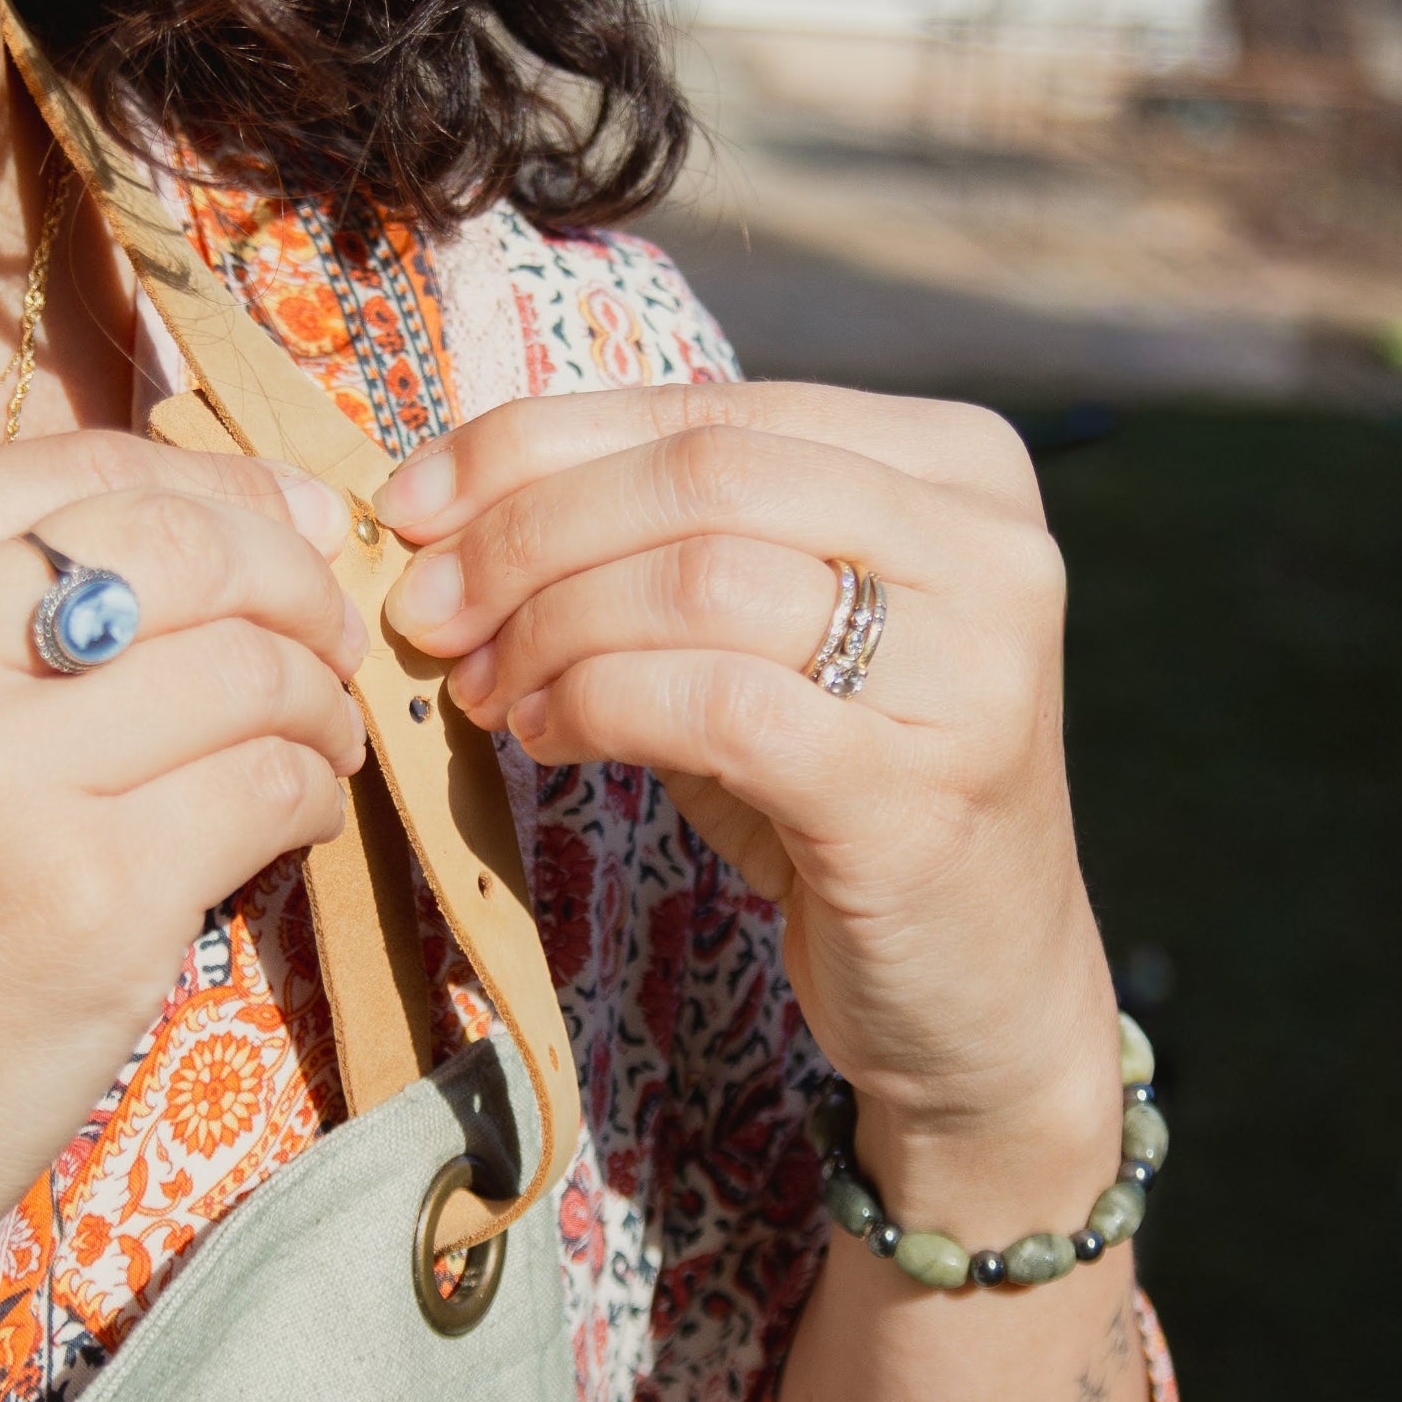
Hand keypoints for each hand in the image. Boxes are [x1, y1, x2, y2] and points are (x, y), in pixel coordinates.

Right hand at [0, 431, 366, 1358]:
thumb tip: (246, 515)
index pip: (83, 470)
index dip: (225, 496)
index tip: (296, 538)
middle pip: (186, 548)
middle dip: (300, 588)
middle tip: (337, 647)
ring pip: (251, 669)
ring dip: (321, 705)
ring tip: (318, 750)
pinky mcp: (87, 899)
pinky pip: (272, 787)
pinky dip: (315, 798)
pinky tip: (299, 823)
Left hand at [375, 384, 1120, 1218]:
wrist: (977, 992)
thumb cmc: (840, 800)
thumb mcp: (767, 646)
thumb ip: (659, 558)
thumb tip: (452, 518)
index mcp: (954, 466)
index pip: (708, 409)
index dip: (533, 443)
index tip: (413, 504)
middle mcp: (988, 545)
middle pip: (699, 478)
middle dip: (524, 536)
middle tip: (426, 611)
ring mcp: (970, 668)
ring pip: (700, 580)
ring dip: (549, 629)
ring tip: (481, 689)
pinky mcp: (918, 791)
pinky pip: (714, 705)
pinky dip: (598, 706)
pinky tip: (545, 736)